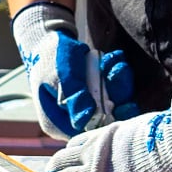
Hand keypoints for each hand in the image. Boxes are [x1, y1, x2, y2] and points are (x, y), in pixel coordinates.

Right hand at [12, 1, 137, 135]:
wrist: (50, 39)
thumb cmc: (51, 58)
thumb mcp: (61, 76)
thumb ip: (74, 97)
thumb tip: (86, 119)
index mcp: (58, 123)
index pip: (87, 132)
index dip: (108, 120)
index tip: (121, 103)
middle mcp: (73, 119)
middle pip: (105, 117)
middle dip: (117, 94)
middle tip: (118, 72)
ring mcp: (84, 105)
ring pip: (112, 101)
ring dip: (119, 80)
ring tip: (115, 63)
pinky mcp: (94, 93)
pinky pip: (112, 89)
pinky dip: (116, 73)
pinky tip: (113, 59)